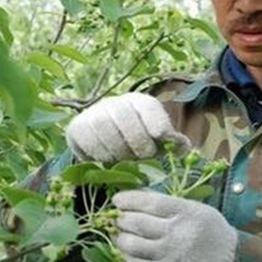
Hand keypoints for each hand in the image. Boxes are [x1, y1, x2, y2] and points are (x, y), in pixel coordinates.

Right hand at [65, 93, 189, 162]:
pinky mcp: (76, 127)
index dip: (156, 122)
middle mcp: (115, 103)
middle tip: (143, 156)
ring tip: (125, 159)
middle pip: (125, 117)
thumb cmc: (138, 141)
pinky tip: (108, 158)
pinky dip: (99, 154)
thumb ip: (173, 143)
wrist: (105, 139)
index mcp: (139, 103)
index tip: (161, 136)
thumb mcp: (158, 139)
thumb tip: (184, 147)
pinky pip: (87, 140)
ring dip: (118, 151)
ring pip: (105, 129)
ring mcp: (94, 113)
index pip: (148, 107)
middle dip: (137, 142)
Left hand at [112, 190, 236, 261]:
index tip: (117, 199)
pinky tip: (129, 251)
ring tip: (121, 234)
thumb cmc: (210, 229)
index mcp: (185, 212)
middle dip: (122, 218)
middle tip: (118, 217)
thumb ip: (168, 202)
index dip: (129, 199)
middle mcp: (176, 233)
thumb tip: (139, 194)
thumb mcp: (194, 208)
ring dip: (121, 237)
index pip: (150, 202)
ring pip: (132, 245)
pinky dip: (128, 256)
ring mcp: (169, 255)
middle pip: (137, 223)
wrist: (229, 259)